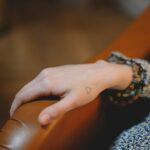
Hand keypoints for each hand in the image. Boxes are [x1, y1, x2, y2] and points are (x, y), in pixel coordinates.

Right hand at [10, 60, 131, 124]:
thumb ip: (56, 110)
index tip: (14, 114)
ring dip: (27, 95)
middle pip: (26, 88)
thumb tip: (40, 120)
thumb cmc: (87, 87)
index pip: (24, 95)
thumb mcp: (73, 101)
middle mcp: (45, 74)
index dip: (16, 105)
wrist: (98, 73)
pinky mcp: (55, 70)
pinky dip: (35, 89)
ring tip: (28, 105)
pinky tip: (40, 95)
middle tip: (19, 112)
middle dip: (20, 100)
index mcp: (47, 82)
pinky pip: (40, 80)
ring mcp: (50, 70)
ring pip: (32, 84)